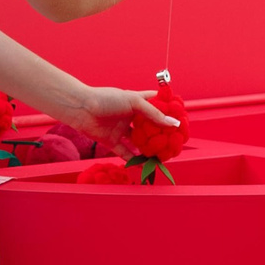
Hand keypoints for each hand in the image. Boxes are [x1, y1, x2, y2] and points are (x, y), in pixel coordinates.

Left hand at [47, 85, 176, 149]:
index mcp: (137, 101)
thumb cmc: (106, 99)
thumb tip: (174, 124)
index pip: (157, 104)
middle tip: (176, 142)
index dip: (169, 111)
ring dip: (150, 149)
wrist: (81, 109)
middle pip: (150, 126)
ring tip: (164, 156)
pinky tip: (146, 165)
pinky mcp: (112, 141)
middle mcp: (130, 116)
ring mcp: (122, 129)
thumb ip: (154, 115)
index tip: (182, 118)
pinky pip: (127, 152)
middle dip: (162, 134)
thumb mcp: (134, 102)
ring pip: (140, 141)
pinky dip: (135, 159)